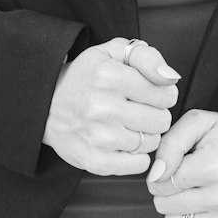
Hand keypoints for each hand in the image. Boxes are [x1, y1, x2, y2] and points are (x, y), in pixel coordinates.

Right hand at [42, 38, 179, 175]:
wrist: (47, 104)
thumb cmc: (86, 76)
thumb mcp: (113, 52)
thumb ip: (147, 56)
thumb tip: (171, 77)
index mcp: (109, 75)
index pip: (165, 93)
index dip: (164, 93)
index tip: (153, 92)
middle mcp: (103, 106)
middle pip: (161, 120)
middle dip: (157, 113)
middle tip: (140, 108)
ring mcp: (99, 136)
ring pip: (151, 142)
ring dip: (147, 134)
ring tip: (131, 124)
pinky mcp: (95, 161)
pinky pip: (139, 164)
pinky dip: (138, 155)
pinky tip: (125, 142)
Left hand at [146, 97, 217, 217]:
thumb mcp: (198, 121)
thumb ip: (170, 144)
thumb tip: (155, 176)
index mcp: (213, 167)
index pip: (161, 183)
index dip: (160, 172)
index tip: (173, 164)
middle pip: (165, 206)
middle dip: (167, 190)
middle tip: (184, 176)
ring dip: (179, 207)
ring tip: (195, 189)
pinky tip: (206, 202)